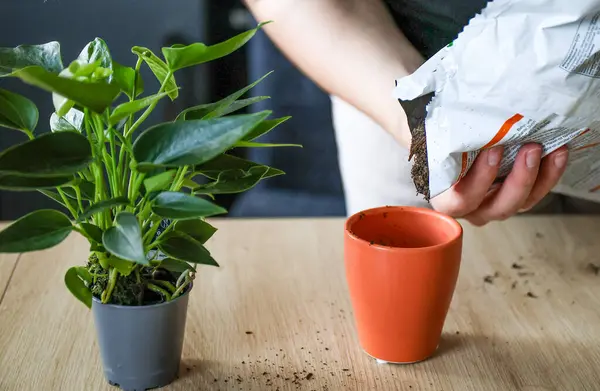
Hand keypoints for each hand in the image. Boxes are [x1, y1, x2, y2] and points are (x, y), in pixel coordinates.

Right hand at [431, 144, 568, 225]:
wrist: (448, 145)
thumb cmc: (437, 143)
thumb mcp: (435, 140)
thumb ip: (443, 136)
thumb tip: (454, 111)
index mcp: (446, 199)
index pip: (460, 199)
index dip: (479, 179)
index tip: (493, 150)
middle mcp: (472, 208)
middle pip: (498, 207)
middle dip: (519, 180)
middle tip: (530, 149)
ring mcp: (495, 204)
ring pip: (521, 202)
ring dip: (539, 177)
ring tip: (551, 149)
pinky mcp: (515, 196)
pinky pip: (535, 193)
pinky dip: (549, 174)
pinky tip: (558, 153)